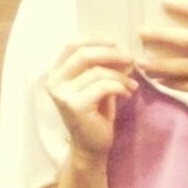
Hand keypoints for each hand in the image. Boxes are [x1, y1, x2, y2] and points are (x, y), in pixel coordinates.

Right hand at [45, 40, 136, 157]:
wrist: (91, 147)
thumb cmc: (95, 115)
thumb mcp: (96, 85)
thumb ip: (100, 66)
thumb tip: (119, 46)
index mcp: (57, 72)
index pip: (73, 44)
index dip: (96, 39)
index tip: (117, 43)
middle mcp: (54, 81)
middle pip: (84, 53)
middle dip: (111, 53)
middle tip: (130, 59)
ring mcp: (62, 94)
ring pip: (97, 72)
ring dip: (120, 76)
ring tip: (132, 84)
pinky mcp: (75, 106)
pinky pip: (103, 87)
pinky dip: (120, 87)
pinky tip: (128, 94)